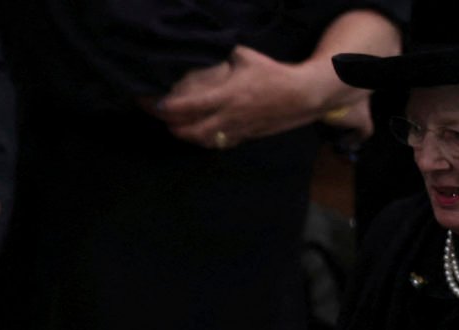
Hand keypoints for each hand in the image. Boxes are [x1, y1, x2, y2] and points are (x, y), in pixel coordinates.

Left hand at [154, 46, 327, 147]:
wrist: (300, 95)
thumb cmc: (272, 73)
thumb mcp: (245, 58)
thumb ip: (224, 59)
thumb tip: (207, 55)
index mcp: (227, 96)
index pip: (191, 107)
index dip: (171, 109)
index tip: (159, 105)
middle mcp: (228, 116)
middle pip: (192, 132)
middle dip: (174, 128)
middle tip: (165, 121)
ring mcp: (235, 130)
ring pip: (204, 141)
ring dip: (188, 137)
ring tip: (178, 129)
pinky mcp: (243, 137)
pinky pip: (219, 144)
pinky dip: (206, 141)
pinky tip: (200, 135)